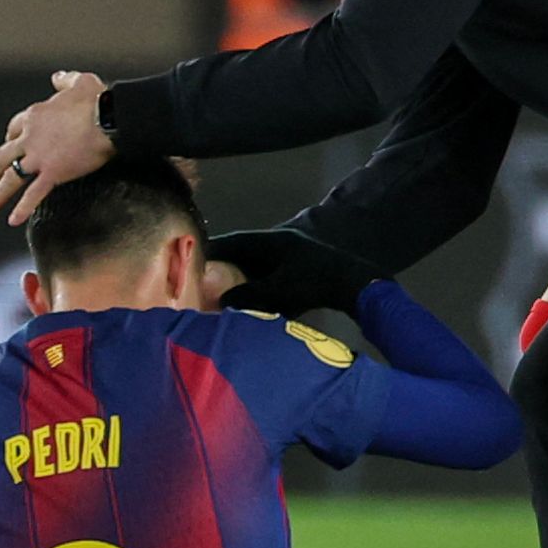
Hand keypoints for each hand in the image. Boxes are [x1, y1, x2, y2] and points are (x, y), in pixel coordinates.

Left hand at [0, 71, 113, 225]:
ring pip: (11, 177)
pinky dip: (21, 209)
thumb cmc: (98, 100)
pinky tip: (13, 220)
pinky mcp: (52, 174)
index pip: (14, 128)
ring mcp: (39, 157)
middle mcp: (30, 136)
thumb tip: (55, 77)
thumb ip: (64, 80)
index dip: (10, 139)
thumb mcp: (80, 81)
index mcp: (35, 116)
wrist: (109, 119)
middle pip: (4, 155)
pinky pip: (32, 194)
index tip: (11, 146)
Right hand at [208, 228, 383, 316]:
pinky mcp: (299, 275)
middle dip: (222, 268)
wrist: (357, 286)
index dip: (212, 249)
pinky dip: (258, 291)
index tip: (190, 258)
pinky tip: (248, 306)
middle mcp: (279, 246)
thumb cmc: (317, 282)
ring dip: (240, 281)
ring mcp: (290, 259)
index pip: (233, 242)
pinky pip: (271, 280)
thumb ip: (250, 296)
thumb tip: (221, 303)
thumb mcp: (281, 290)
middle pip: (242, 255)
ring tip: (218, 296)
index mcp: (272, 241)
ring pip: (256, 268)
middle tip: (200, 281)